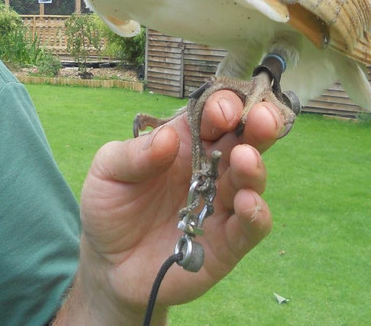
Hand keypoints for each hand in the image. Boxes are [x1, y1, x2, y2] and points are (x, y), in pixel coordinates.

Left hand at [54, 90, 283, 324]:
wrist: (108, 264)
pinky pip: (250, 227)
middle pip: (245, 140)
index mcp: (184, 142)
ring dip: (255, 168)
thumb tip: (168, 138)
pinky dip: (256, 214)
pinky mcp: (226, 243)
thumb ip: (133, 154)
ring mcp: (221, 205)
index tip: (221, 112)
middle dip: (259, 125)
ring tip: (245, 159)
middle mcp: (210, 169)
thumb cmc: (110, 208)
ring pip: (251, 180)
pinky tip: (248, 203)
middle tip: (263, 119)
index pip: (212, 115)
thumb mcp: (107, 172)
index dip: (223, 107)